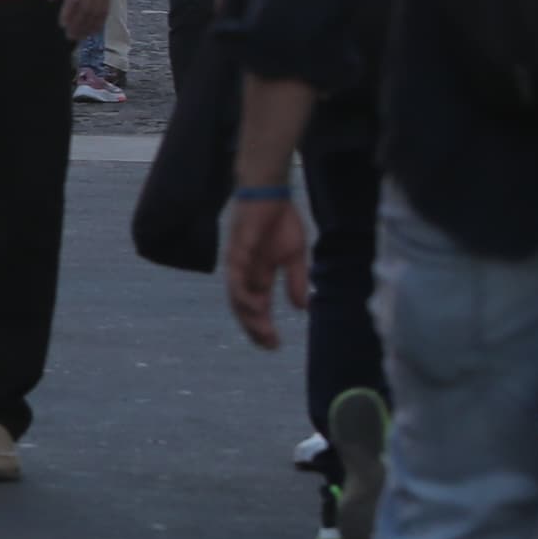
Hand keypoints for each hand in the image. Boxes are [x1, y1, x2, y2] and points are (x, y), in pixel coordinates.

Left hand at [49, 0, 117, 40]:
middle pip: (87, 8)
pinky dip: (100, 22)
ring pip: (97, 11)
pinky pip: (106, 9)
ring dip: (89, 26)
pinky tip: (94, 31)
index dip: (69, 13)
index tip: (62, 25)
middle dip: (78, 24)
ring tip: (80, 37)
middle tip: (70, 36)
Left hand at [224, 195, 311, 350]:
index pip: (256, 309)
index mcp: (257, 276)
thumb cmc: (280, 221)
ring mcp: (238, 264)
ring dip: (248, 317)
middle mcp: (244, 274)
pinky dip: (242, 293)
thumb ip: (296, 281)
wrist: (270, 192)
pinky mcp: (236, 252)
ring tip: (263, 332)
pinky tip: (255, 306)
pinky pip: (235, 277)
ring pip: (237, 298)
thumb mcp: (295, 256)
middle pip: (244, 309)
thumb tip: (302, 309)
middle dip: (255, 329)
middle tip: (270, 345)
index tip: (274, 345)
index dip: (262, 327)